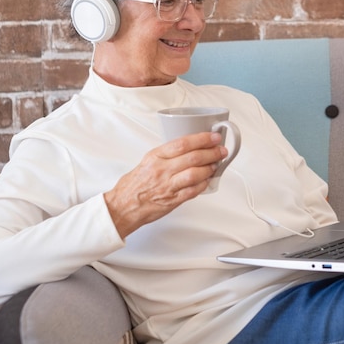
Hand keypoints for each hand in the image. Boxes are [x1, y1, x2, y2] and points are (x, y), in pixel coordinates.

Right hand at [104, 132, 227, 237]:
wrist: (123, 206)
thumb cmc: (134, 185)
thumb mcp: (148, 161)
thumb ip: (167, 155)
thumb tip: (190, 148)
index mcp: (155, 157)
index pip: (183, 143)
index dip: (202, 139)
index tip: (213, 137)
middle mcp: (162, 170)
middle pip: (193, 157)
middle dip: (212, 152)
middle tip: (221, 150)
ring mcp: (168, 186)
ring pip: (195, 173)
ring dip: (210, 168)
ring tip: (216, 164)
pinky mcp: (173, 200)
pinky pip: (193, 191)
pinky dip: (204, 184)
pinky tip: (208, 180)